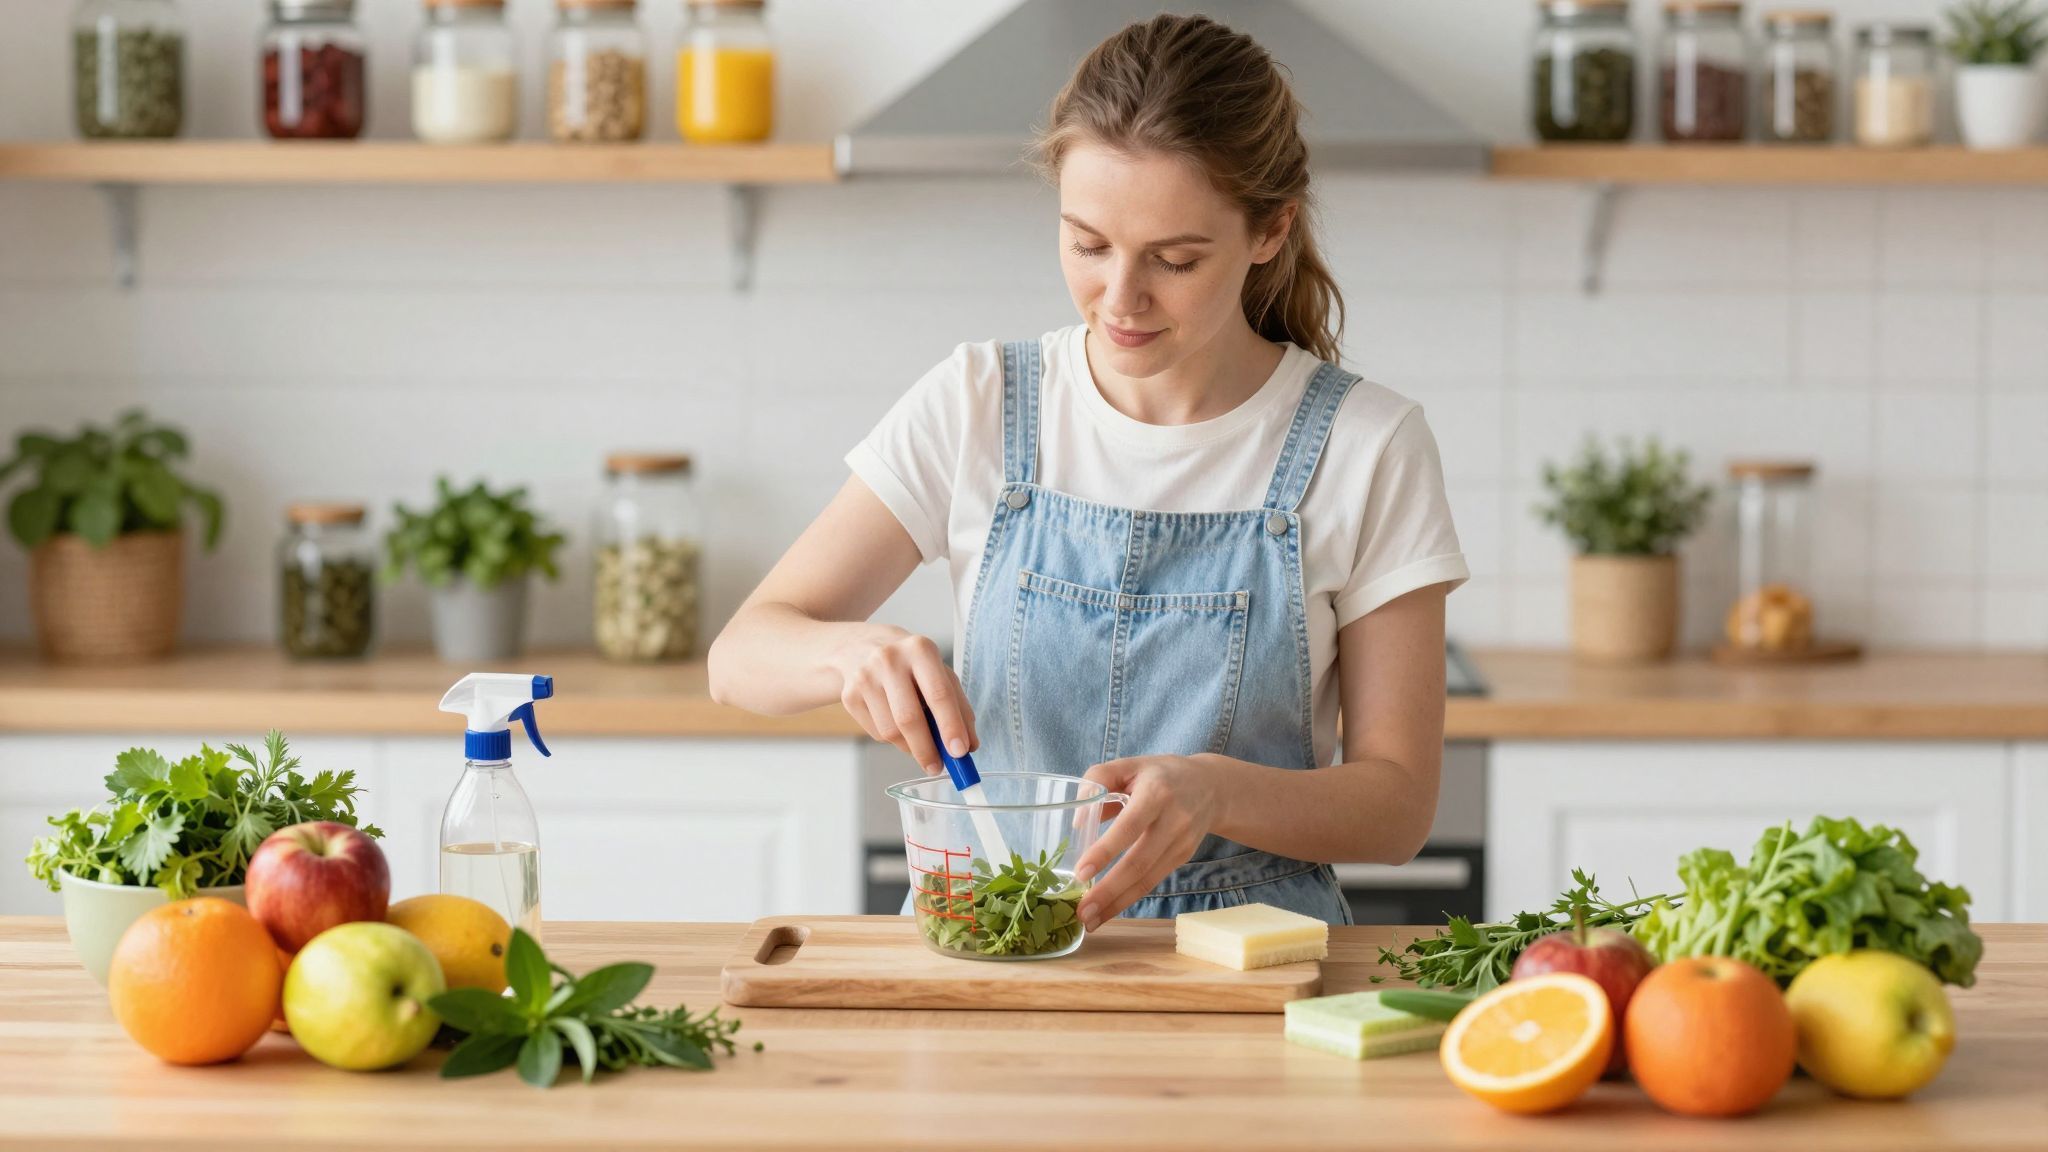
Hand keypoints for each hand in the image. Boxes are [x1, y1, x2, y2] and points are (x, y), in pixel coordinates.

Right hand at [832, 627, 976, 775]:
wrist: (864, 649)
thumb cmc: (912, 666)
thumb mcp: (940, 675)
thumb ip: (959, 709)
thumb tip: (968, 747)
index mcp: (920, 650)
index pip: (939, 694)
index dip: (951, 726)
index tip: (960, 753)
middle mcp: (889, 660)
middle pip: (909, 718)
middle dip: (927, 749)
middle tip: (937, 767)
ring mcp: (865, 677)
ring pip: (890, 731)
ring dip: (909, 747)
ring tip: (919, 744)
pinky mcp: (849, 695)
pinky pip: (876, 733)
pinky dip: (892, 740)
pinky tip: (896, 724)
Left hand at [1073, 754, 1227, 929]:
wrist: (1212, 787)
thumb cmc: (1160, 774)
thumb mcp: (1129, 764)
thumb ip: (1098, 780)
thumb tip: (1079, 822)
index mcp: (1156, 793)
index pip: (1129, 826)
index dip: (1105, 851)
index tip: (1080, 873)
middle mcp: (1173, 820)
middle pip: (1139, 863)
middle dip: (1108, 891)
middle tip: (1081, 912)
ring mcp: (1181, 843)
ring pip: (1146, 879)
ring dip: (1116, 904)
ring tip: (1089, 921)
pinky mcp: (1182, 858)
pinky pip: (1152, 881)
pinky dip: (1128, 899)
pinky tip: (1108, 911)